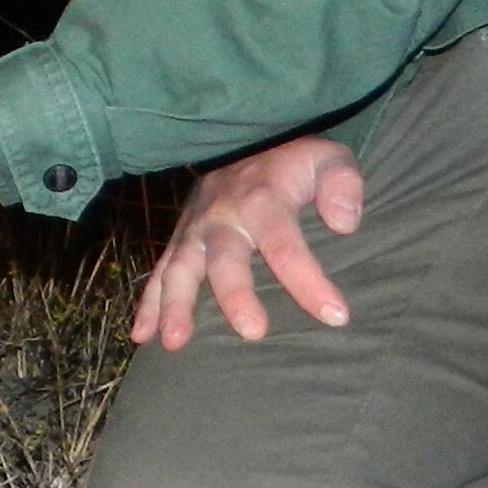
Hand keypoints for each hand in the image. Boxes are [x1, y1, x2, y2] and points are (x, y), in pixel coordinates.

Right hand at [130, 135, 365, 350]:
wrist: (250, 145)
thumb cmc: (297, 167)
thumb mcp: (329, 159)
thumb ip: (343, 184)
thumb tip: (343, 223)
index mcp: (263, 198)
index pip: (285, 244)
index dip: (309, 281)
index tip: (336, 316)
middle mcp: (222, 214)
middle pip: (225, 258)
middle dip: (235, 295)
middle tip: (254, 332)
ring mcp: (196, 229)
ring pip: (179, 267)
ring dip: (175, 305)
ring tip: (176, 343)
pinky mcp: (181, 241)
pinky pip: (159, 272)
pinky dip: (147, 303)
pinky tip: (143, 336)